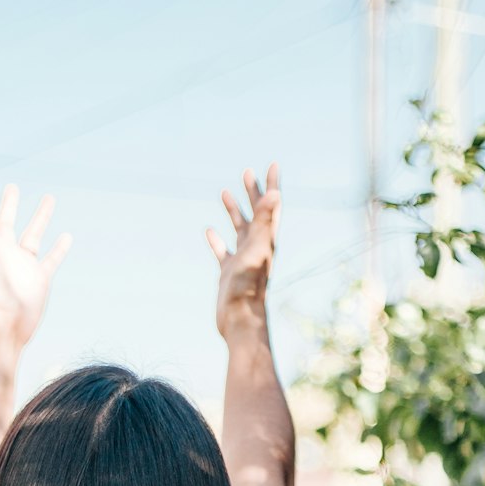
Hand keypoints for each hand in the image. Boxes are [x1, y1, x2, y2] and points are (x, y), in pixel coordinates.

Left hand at [0, 181, 72, 347]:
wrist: (6, 326)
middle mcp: (6, 253)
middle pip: (7, 222)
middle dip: (9, 204)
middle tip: (12, 187)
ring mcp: (24, 266)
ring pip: (33, 235)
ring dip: (41, 217)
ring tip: (49, 197)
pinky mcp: (40, 279)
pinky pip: (52, 258)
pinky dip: (59, 248)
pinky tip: (66, 235)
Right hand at [206, 163, 280, 340]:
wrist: (240, 320)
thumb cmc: (250, 287)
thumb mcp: (257, 250)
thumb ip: (265, 222)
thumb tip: (275, 194)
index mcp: (266, 240)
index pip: (271, 207)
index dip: (272, 185)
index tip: (273, 165)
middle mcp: (256, 247)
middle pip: (256, 214)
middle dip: (253, 193)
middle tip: (247, 172)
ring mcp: (242, 259)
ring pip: (238, 229)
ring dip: (234, 211)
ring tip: (224, 192)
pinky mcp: (228, 272)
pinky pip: (222, 251)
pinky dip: (216, 240)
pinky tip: (209, 232)